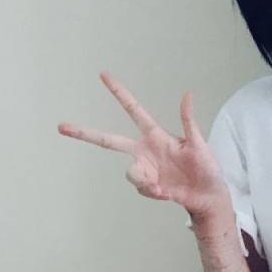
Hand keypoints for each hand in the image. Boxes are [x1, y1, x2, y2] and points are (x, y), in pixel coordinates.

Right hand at [58, 73, 227, 216]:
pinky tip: (167, 193)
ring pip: (130, 173)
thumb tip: (188, 93)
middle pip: (109, 140)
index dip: (118, 93)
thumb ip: (188, 120)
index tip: (103, 75)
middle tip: (62, 127)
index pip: (133, 110)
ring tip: (161, 186)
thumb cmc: (207, 168)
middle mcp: (145, 150)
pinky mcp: (149, 187)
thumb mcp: (199, 143)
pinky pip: (143, 189)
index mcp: (156, 135)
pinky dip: (154, 192)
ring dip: (143, 180)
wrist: (209, 196)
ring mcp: (145, 169)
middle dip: (85, 133)